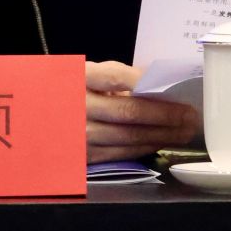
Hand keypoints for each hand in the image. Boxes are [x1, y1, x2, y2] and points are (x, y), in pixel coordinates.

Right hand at [84, 60, 199, 162]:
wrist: (40, 116)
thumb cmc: (74, 90)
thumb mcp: (90, 75)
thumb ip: (121, 77)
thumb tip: (161, 83)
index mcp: (80, 78)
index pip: (116, 77)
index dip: (146, 82)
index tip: (175, 85)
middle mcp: (78, 107)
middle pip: (129, 111)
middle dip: (165, 115)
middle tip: (190, 115)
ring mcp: (79, 134)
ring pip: (129, 136)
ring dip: (162, 135)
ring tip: (184, 131)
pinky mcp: (84, 156)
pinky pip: (121, 152)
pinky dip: (146, 147)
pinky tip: (161, 142)